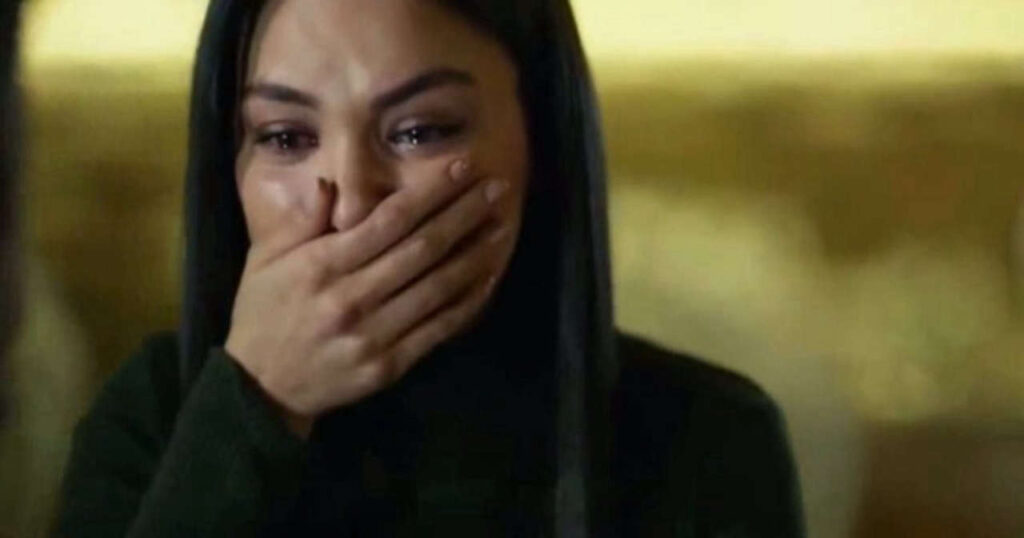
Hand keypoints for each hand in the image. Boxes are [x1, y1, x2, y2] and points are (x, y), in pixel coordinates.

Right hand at [225, 159, 510, 437]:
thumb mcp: (266, 258)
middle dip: (463, 214)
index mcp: (322, 264)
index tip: (461, 167)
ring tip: (502, 227)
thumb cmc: (264, 312)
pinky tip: (487, 278)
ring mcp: (372, 334)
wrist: (259, 388)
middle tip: (496, 188)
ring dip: (474, 254)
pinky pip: (436, 329)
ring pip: (436, 287)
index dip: (430, 192)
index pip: (388, 220)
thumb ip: (302, 219)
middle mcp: (351, 296)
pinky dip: (466, 302)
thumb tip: (333, 181)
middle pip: (421, 248)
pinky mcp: (388, 365)